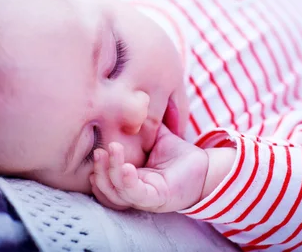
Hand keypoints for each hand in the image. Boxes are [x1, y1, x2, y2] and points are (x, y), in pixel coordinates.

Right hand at [90, 124, 208, 212]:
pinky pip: (138, 195)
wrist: (206, 165)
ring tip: (112, 150)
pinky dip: (128, 183)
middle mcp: (135, 193)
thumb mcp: (155, 137)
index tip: (95, 149)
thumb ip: (142, 125)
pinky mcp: (158, 199)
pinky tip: (126, 168)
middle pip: (107, 191)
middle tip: (99, 151)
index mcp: (131, 181)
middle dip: (99, 171)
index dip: (98, 169)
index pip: (105, 182)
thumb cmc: (179, 155)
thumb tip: (131, 103)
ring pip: (118, 193)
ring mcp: (146, 198)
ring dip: (110, 173)